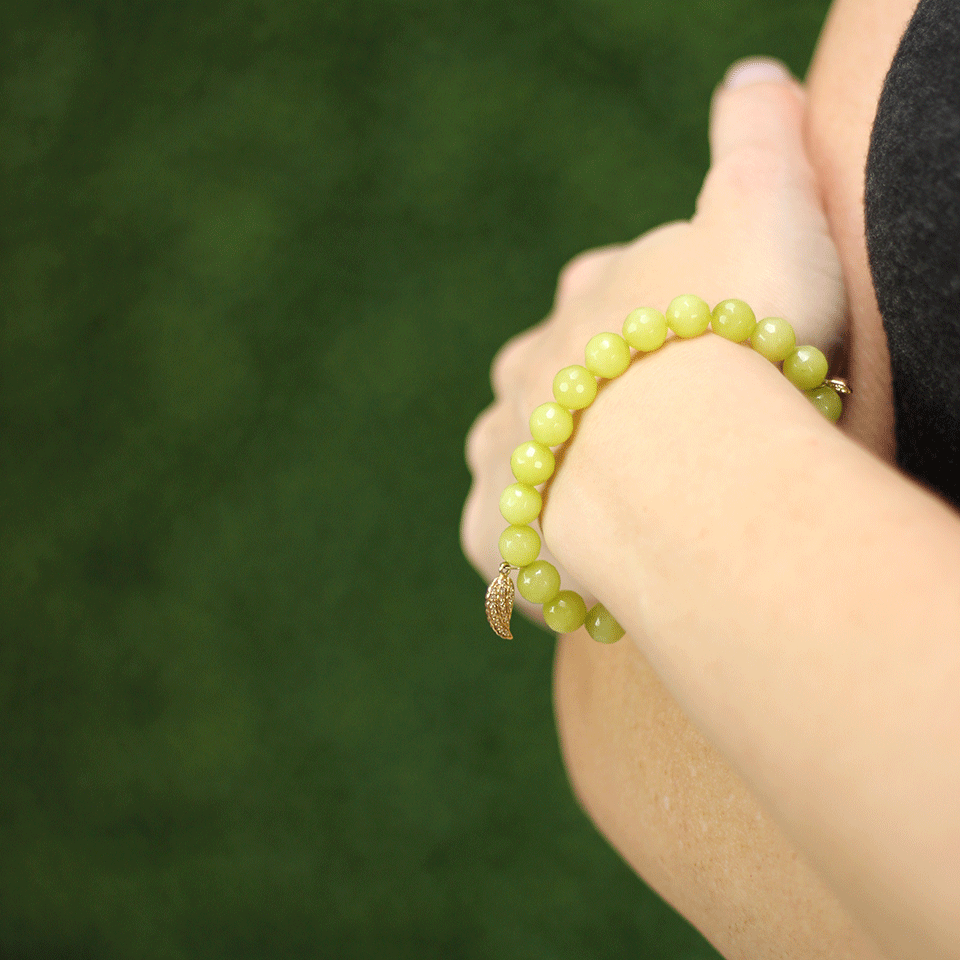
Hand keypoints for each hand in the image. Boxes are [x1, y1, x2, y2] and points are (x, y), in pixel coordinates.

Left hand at [461, 59, 845, 626]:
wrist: (686, 459)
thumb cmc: (734, 335)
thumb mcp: (768, 203)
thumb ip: (756, 138)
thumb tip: (748, 78)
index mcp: (587, 298)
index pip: (604, 296)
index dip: (648, 324)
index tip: (690, 352)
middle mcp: (527, 370)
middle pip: (546, 378)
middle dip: (586, 402)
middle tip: (651, 440)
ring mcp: (503, 456)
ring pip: (512, 457)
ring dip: (549, 473)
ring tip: (608, 506)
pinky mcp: (497, 537)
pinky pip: (504, 547)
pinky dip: (534, 557)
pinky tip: (574, 569)